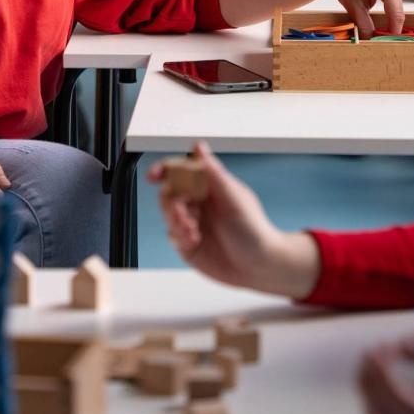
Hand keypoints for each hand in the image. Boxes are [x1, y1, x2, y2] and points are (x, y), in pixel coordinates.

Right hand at [150, 142, 318, 298]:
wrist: (260, 267)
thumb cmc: (254, 230)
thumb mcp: (234, 199)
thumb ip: (213, 174)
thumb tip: (199, 147)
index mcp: (210, 187)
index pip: (181, 171)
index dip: (165, 170)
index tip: (154, 176)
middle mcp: (199, 203)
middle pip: (169, 193)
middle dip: (171, 202)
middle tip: (182, 212)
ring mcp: (193, 223)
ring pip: (168, 214)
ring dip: (175, 220)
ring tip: (191, 229)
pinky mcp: (188, 243)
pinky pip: (172, 235)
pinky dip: (179, 236)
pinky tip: (194, 239)